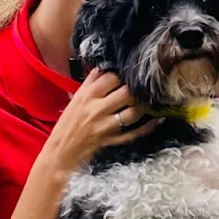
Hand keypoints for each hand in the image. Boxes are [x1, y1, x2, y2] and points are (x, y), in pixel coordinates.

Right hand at [42, 68, 161, 171]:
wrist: (60, 154)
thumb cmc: (68, 123)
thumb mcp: (76, 99)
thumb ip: (91, 81)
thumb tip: (105, 64)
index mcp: (88, 95)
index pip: (112, 77)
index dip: (124, 73)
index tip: (131, 72)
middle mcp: (98, 109)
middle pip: (126, 93)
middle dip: (138, 88)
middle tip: (146, 84)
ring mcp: (106, 127)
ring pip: (133, 113)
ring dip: (145, 105)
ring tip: (153, 99)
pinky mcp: (112, 141)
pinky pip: (134, 134)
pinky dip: (148, 127)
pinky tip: (158, 119)